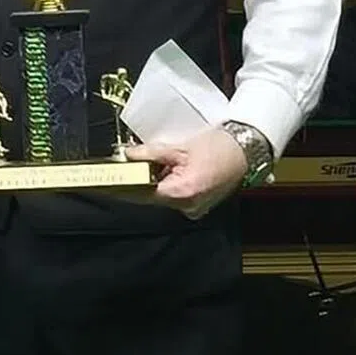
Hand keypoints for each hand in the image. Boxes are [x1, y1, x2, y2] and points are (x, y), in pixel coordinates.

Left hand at [125, 125, 247, 219]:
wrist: (246, 149)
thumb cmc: (217, 146)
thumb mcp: (179, 147)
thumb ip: (150, 153)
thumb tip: (127, 154)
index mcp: (182, 193)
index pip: (143, 194)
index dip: (125, 186)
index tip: (109, 182)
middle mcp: (188, 207)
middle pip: (152, 196)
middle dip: (140, 180)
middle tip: (129, 164)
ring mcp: (195, 208)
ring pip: (164, 196)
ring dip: (154, 181)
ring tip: (153, 162)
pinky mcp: (200, 203)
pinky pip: (176, 195)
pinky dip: (168, 183)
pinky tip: (168, 169)